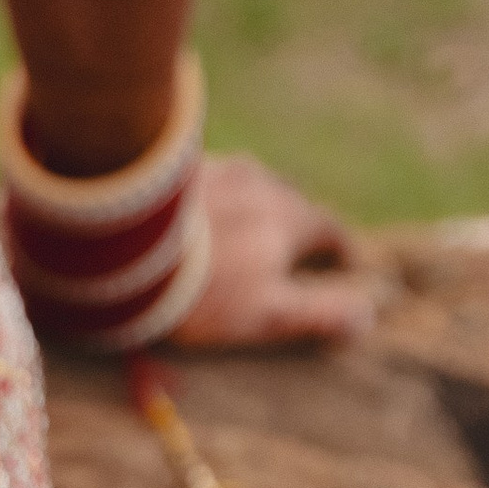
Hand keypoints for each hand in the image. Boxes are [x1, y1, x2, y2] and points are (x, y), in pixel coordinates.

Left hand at [181, 154, 373, 349]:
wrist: (122, 250)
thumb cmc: (203, 290)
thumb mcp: (269, 313)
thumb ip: (318, 312)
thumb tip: (366, 317)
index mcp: (290, 217)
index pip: (330, 229)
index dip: (341, 250)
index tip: (346, 263)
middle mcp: (260, 183)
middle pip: (291, 202)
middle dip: (297, 223)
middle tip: (294, 246)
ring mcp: (217, 171)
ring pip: (249, 185)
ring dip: (255, 204)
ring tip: (246, 226)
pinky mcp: (176, 172)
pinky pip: (207, 183)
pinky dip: (214, 199)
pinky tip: (199, 215)